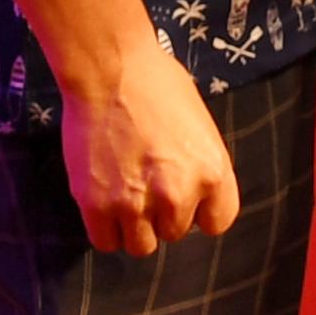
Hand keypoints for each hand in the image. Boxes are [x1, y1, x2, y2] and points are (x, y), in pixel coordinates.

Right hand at [59, 43, 240, 256]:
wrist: (110, 69)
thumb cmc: (157, 84)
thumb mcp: (200, 124)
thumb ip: (200, 164)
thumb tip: (194, 192)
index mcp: (212, 171)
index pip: (218, 222)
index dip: (201, 211)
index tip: (188, 199)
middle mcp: (178, 194)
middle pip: (175, 232)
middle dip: (163, 213)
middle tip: (147, 182)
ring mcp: (135, 203)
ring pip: (141, 245)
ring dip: (134, 225)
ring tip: (126, 193)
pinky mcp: (97, 205)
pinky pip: (105, 242)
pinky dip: (106, 229)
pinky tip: (105, 203)